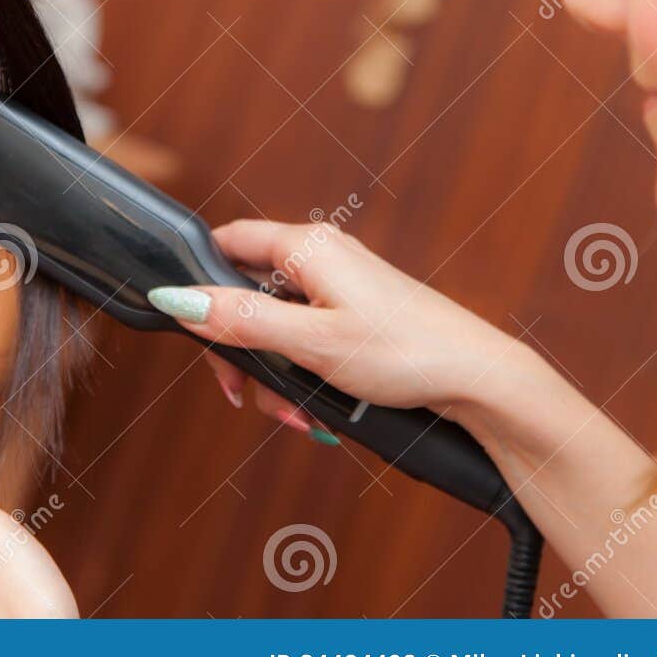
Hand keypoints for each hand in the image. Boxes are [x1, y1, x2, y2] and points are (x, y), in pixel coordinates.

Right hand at [149, 218, 526, 430]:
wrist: (477, 379)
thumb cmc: (405, 352)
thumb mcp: (310, 342)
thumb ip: (241, 320)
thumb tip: (179, 298)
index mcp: (307, 246)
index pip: (227, 242)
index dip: (200, 282)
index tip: (189, 327)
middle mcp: (322, 257)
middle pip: (248, 293)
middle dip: (241, 349)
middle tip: (241, 393)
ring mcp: (341, 287)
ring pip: (276, 325)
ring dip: (275, 373)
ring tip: (296, 414)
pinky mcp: (356, 315)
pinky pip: (307, 338)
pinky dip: (304, 374)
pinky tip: (319, 409)